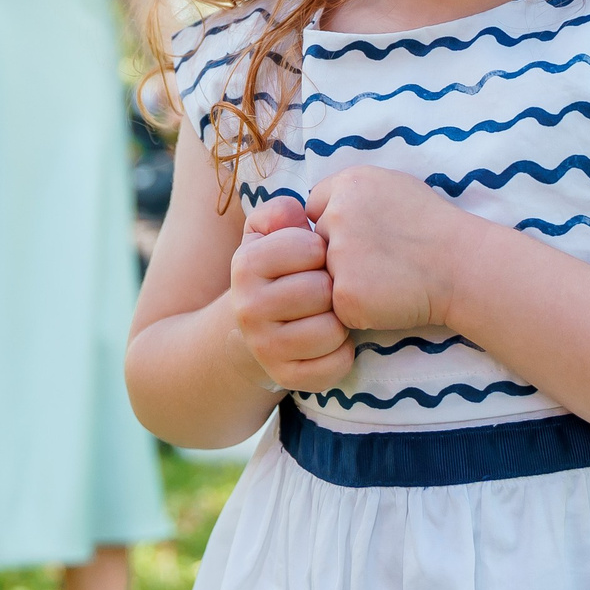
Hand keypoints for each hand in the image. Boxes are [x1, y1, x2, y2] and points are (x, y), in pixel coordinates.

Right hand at [229, 195, 351, 390]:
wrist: (254, 330)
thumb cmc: (277, 272)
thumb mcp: (269, 235)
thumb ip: (280, 212)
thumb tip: (295, 211)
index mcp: (245, 265)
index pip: (310, 248)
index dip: (323, 250)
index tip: (315, 257)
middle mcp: (248, 308)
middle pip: (322, 291)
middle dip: (334, 287)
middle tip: (326, 289)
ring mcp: (264, 347)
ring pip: (331, 330)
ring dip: (340, 321)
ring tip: (329, 314)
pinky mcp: (285, 377)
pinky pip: (335, 365)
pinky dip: (343, 353)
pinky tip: (331, 342)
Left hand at [308, 165, 466, 335]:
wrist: (464, 266)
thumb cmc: (434, 227)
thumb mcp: (394, 186)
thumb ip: (353, 193)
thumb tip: (323, 207)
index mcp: (348, 184)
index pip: (314, 209)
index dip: (335, 226)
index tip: (365, 236)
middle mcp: (337, 215)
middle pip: (315, 243)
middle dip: (339, 255)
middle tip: (380, 260)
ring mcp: (338, 256)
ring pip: (324, 276)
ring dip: (347, 282)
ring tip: (386, 279)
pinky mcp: (345, 294)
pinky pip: (338, 305)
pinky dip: (358, 308)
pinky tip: (386, 298)